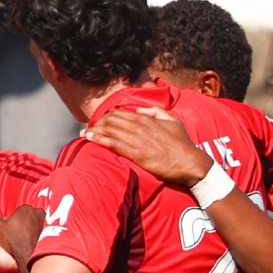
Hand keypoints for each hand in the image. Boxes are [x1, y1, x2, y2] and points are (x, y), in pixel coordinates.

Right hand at [0, 205, 45, 265]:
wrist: (26, 255)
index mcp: (25, 208)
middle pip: (29, 214)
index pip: (19, 210)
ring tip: (24, 235)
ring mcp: (43, 222)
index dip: (14, 217)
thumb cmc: (12, 239)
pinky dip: (35, 232)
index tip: (12, 225)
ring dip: (30, 225)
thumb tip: (2, 219)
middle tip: (18, 229)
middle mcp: (36, 212)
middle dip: (24, 219)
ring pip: (35, 221)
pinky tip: (29, 239)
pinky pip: (39, 229)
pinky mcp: (48, 232)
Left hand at [84, 106, 212, 186]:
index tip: (99, 121)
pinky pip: (112, 143)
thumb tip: (140, 110)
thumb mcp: (172, 120)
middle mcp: (139, 126)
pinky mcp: (135, 153)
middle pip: (111, 120)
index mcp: (147, 118)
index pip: (120, 113)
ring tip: (83, 134)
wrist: (188, 162)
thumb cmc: (182, 143)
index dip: (107, 116)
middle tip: (88, 129)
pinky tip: (88, 138)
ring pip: (109, 130)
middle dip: (97, 123)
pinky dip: (98, 139)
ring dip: (94, 131)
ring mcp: (136, 139)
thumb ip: (156, 112)